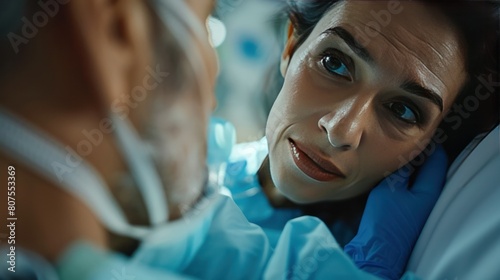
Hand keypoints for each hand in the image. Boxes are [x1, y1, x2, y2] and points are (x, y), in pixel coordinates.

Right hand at [344, 144, 447, 279]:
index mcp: (430, 189)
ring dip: (411, 169)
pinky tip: (391, 177)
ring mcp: (420, 207)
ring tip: (395, 157)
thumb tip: (408, 156)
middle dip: (419, 156)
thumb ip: (402, 170)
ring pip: (420, 179)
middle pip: (430, 169)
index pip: (438, 160)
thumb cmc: (385, 219)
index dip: (429, 145)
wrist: (378, 249)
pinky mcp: (410, 213)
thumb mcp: (391, 188)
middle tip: (403, 144)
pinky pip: (412, 190)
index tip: (416, 135)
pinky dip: (405, 180)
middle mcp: (430, 198)